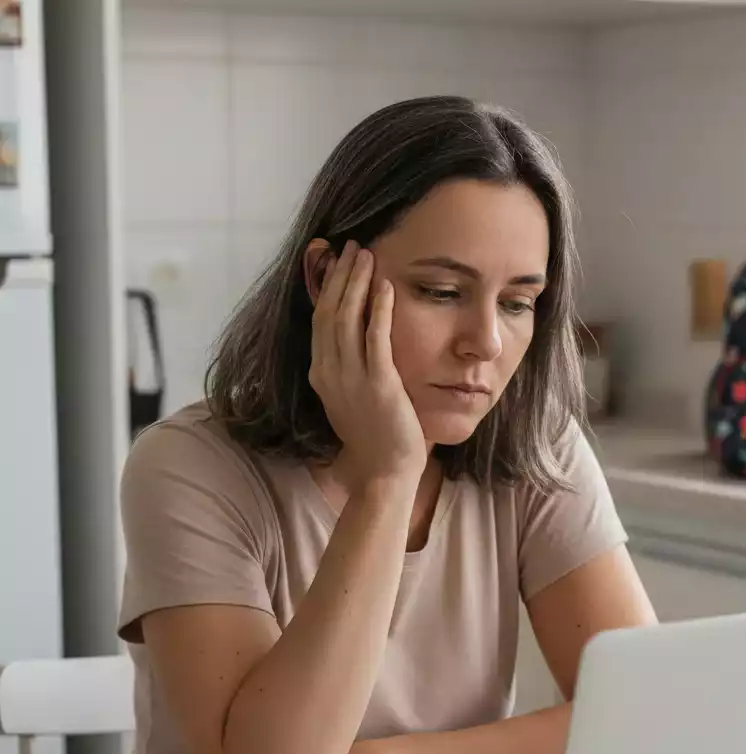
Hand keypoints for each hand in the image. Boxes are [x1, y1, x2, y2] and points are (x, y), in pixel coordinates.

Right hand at [308, 240, 426, 485]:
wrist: (384, 473)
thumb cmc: (376, 438)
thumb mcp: (353, 398)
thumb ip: (349, 369)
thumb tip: (355, 342)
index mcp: (321, 375)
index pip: (319, 321)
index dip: (327, 288)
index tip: (336, 262)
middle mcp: (329, 373)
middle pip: (329, 313)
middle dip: (340, 276)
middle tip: (351, 247)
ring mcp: (351, 379)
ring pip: (346, 319)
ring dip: (356, 284)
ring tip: (366, 255)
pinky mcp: (378, 385)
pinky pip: (375, 338)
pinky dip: (379, 309)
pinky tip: (386, 286)